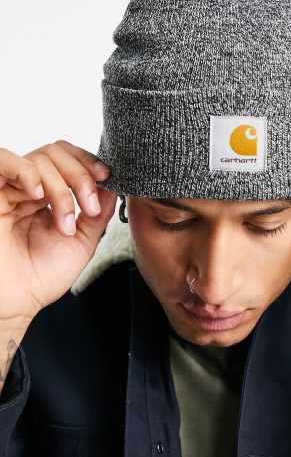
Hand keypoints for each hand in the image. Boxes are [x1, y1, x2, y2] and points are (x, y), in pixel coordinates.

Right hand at [0, 140, 116, 326]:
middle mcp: (28, 189)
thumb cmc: (42, 278)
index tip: (107, 177)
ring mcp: (9, 190)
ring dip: (61, 188)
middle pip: (56, 152)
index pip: (68, 158)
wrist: (16, 303)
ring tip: (64, 223)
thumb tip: (113, 185)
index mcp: (48, 197)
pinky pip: (4, 160)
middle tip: (88, 209)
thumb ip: (98, 212)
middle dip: (81, 175)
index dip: (89, 161)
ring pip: (39, 159)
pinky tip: (37, 195)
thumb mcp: (83, 242)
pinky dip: (26, 171)